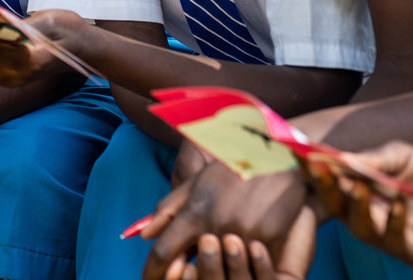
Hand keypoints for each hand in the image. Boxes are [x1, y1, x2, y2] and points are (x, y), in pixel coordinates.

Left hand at [142, 163, 316, 279]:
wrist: (278, 156)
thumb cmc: (232, 168)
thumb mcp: (195, 183)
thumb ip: (169, 209)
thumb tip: (144, 235)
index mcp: (194, 213)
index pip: (164, 252)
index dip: (152, 271)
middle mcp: (215, 227)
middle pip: (193, 267)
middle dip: (184, 276)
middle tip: (177, 276)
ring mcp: (243, 236)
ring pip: (223, 267)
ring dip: (216, 269)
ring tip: (211, 266)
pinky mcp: (268, 241)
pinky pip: (251, 263)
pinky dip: (244, 263)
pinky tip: (243, 259)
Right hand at [307, 143, 412, 262]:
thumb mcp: (397, 157)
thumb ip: (373, 158)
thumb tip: (344, 158)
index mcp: (354, 192)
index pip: (325, 182)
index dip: (309, 168)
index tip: (297, 150)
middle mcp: (362, 215)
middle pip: (335, 206)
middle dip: (325, 187)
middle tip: (320, 168)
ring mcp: (383, 234)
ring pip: (360, 228)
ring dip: (356, 206)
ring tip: (357, 187)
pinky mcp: (406, 249)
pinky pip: (395, 240)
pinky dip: (394, 221)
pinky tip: (397, 204)